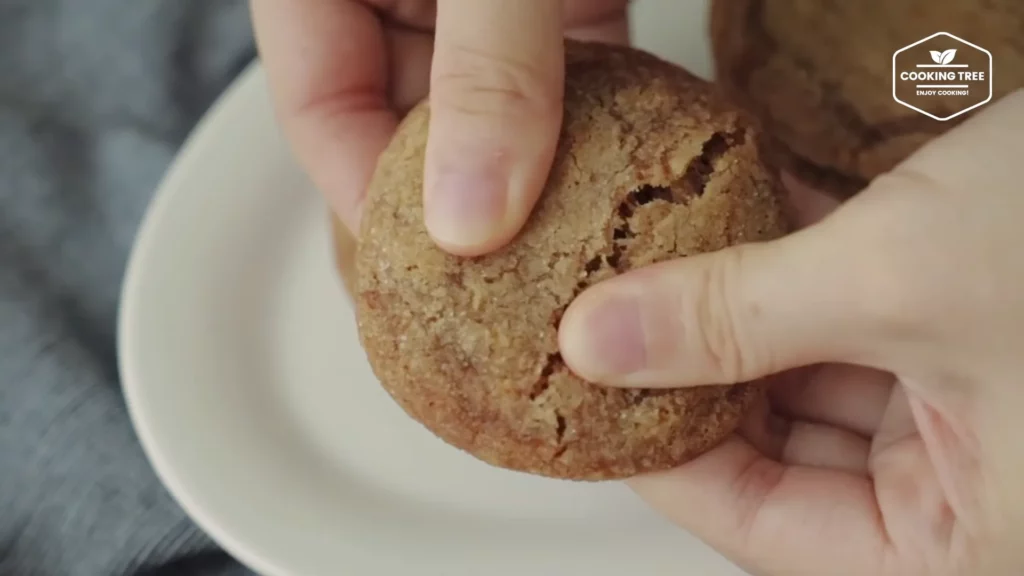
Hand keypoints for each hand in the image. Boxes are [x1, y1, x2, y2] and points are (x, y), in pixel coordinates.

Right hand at [250, 0, 628, 254]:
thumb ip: (483, 70)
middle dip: (461, 206)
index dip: (370, 205)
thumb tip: (470, 224)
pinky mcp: (564, 1)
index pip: (321, 114)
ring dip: (540, 177)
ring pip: (496, 112)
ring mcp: (485, 8)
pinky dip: (603, 126)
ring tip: (580, 262)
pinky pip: (574, 75)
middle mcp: (402, 1)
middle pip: (408, 127)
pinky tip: (634, 185)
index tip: (432, 282)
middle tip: (511, 293)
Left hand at [559, 91, 1023, 575]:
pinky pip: (854, 321)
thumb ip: (735, 318)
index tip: (588, 397)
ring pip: (810, 380)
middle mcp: (975, 487)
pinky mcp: (971, 330)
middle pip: (783, 455)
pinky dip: (792, 276)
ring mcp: (974, 406)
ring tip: (649, 273)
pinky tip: (730, 231)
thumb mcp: (897, 278)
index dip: (665, 461)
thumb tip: (600, 340)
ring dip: (734, 320)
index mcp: (973, 541)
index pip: (766, 527)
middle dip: (693, 381)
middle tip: (604, 326)